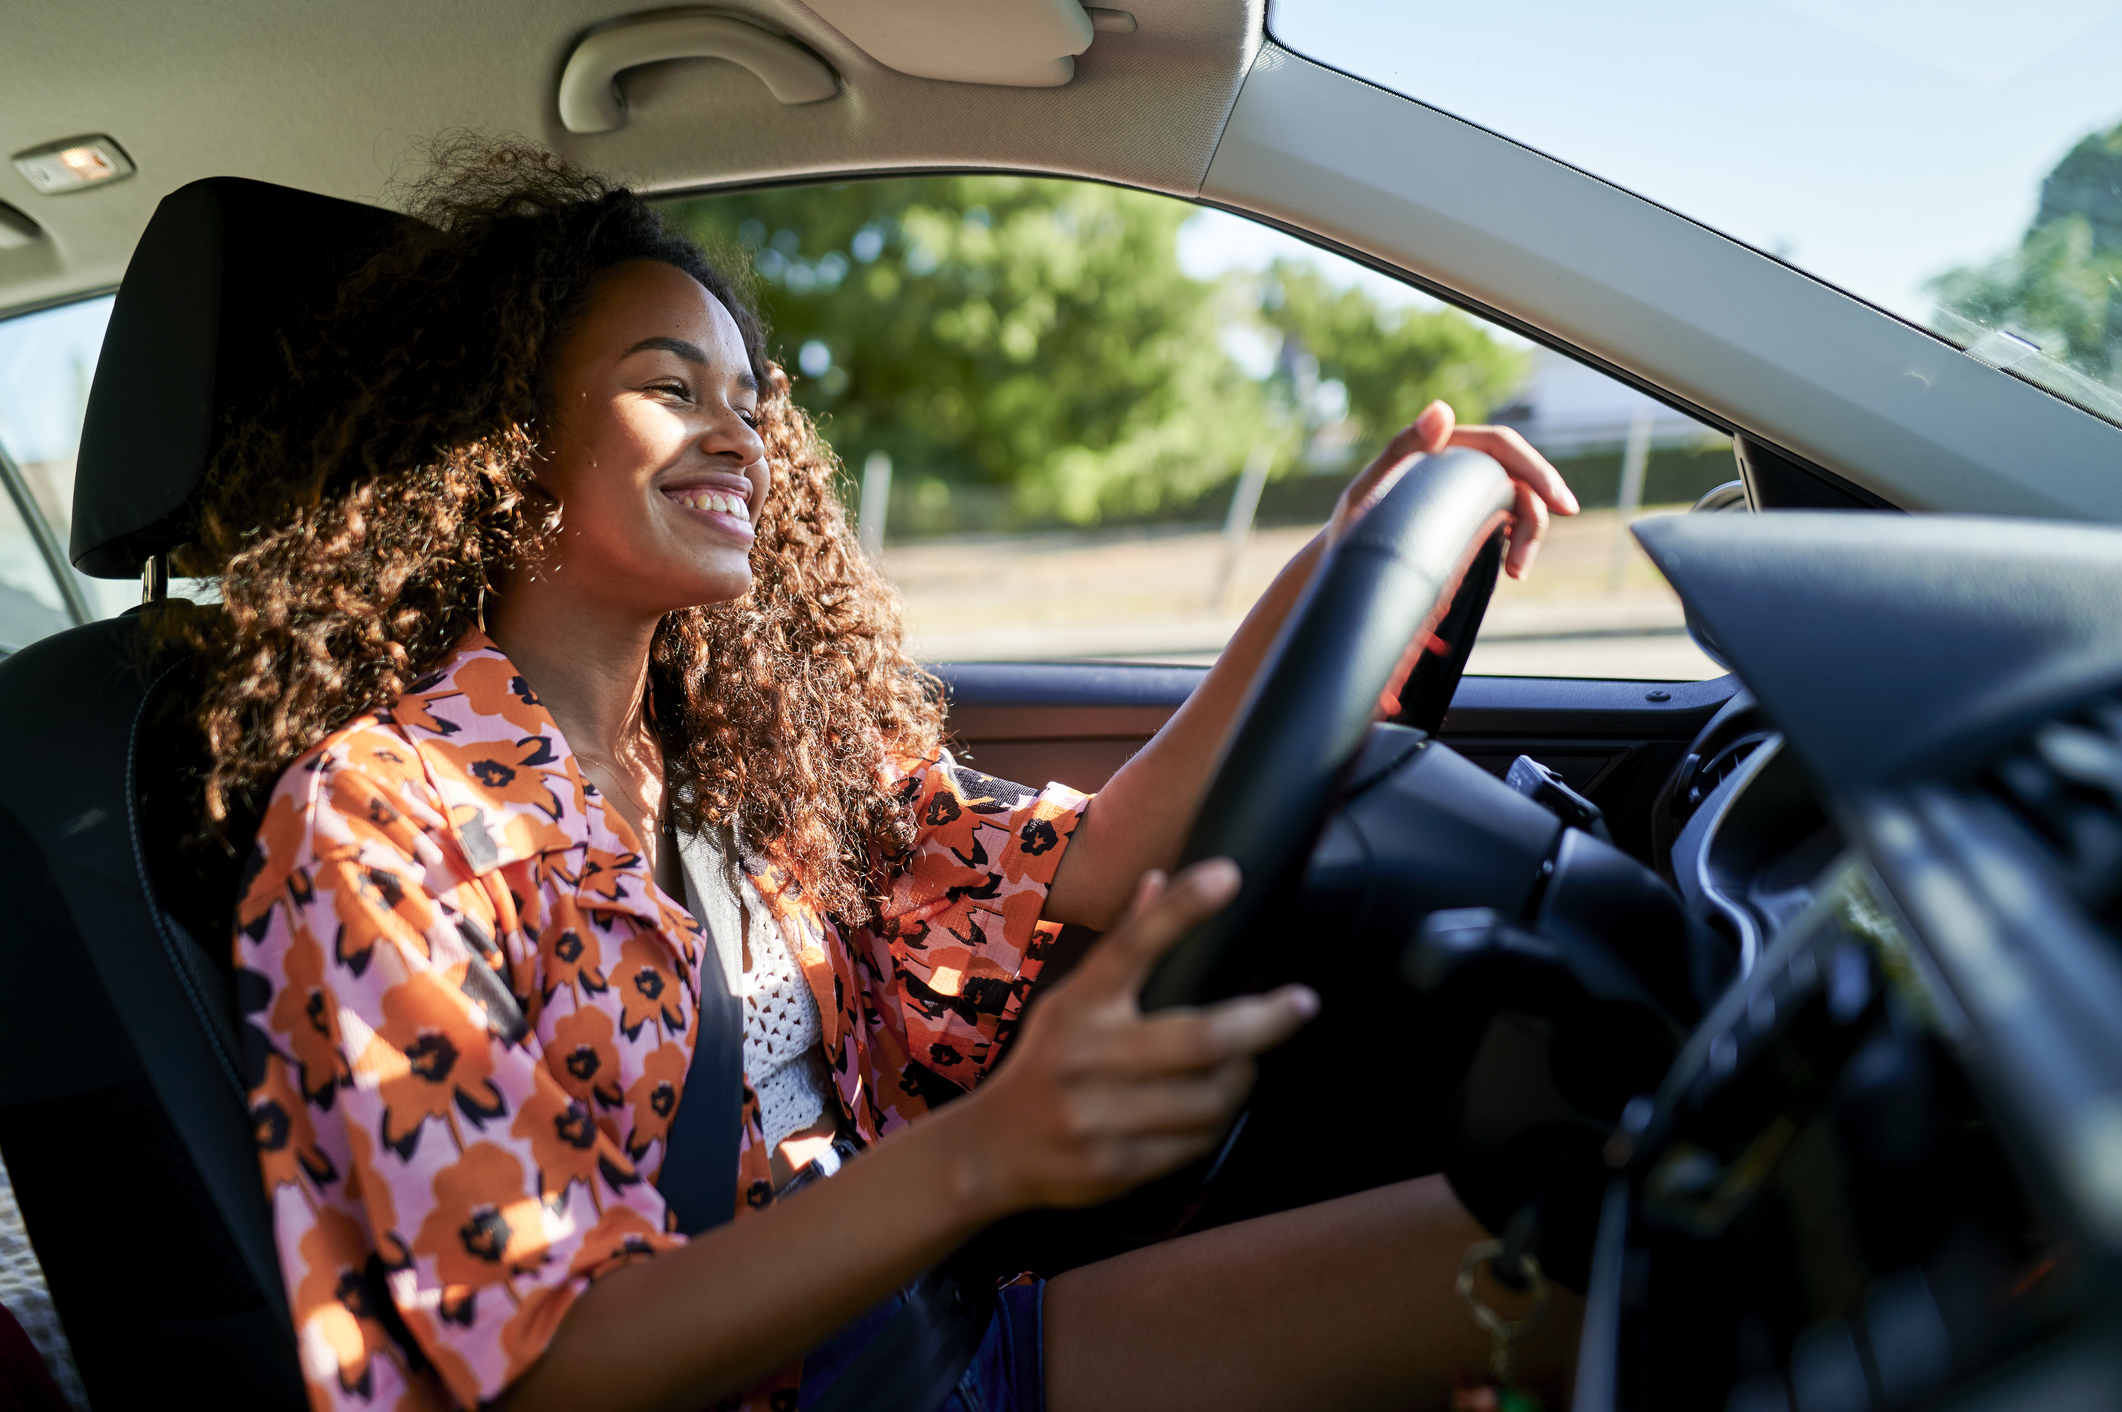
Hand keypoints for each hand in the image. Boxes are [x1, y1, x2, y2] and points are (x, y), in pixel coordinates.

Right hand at [961, 860, 1316, 1212]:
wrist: (990, 1152)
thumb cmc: (1046, 1063)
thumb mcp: (1071, 1001)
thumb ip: (1121, 946)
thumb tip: (1159, 878)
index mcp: (1078, 1004)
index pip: (1133, 944)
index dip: (1182, 908)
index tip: (1230, 875)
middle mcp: (1085, 1056)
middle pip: (1200, 1036)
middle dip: (1265, 1020)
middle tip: (1303, 1003)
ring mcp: (1098, 1115)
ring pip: (1209, 1097)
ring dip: (1244, 1078)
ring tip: (1250, 1063)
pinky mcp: (1113, 1165)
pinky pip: (1194, 1143)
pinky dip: (1218, 1122)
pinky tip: (1218, 1108)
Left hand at [1326, 400, 1578, 578]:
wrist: (1345, 560)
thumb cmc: (1354, 523)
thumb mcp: (1370, 489)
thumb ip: (1403, 448)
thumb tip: (1441, 409)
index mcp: (1445, 447)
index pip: (1502, 446)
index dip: (1535, 469)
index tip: (1557, 503)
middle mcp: (1463, 465)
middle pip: (1519, 477)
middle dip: (1538, 513)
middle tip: (1527, 561)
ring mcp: (1470, 492)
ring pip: (1519, 503)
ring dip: (1528, 535)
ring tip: (1515, 572)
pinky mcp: (1473, 519)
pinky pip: (1508, 523)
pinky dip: (1517, 543)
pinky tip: (1510, 567)